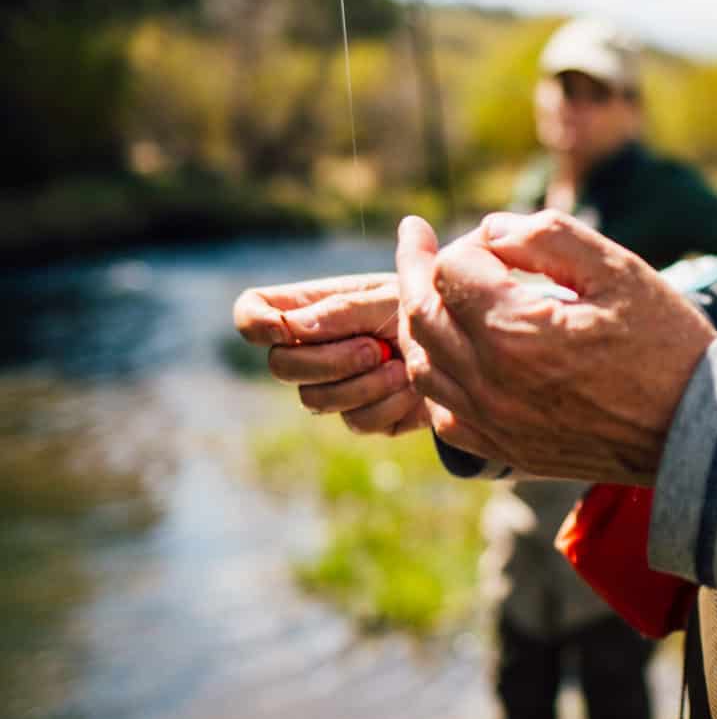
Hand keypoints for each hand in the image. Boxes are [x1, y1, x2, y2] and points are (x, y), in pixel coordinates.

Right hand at [232, 272, 427, 435]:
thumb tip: (291, 329)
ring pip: (316, 400)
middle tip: (373, 347)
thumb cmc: (423, 306)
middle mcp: (311, 349)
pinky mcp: (362, 416)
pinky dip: (388, 402)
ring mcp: (333, 386)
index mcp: (308, 308)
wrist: (464, 344)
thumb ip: (341, 311)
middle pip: (278, 366)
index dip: (256, 323)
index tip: (285, 327)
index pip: (251, 314)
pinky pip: (357, 421)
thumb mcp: (387, 297)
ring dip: (364, 382)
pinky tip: (411, 383)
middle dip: (327, 361)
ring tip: (400, 363)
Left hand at [396, 211, 716, 481]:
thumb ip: (548, 235)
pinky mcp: (502, 449)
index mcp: (516, 332)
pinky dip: (435, 373)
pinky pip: (442, 410)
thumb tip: (491, 229)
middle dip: (417, 268)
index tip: (496, 240)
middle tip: (416, 237)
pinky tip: (449, 352)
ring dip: (418, 319)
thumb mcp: (617, 269)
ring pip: (421, 364)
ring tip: (428, 289)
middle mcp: (491, 382)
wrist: (694, 431)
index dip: (468, 243)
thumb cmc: (664, 345)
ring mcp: (492, 422)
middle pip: (420, 313)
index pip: (452, 270)